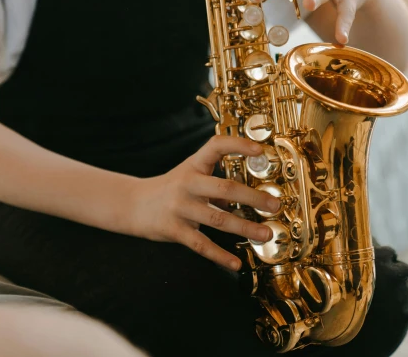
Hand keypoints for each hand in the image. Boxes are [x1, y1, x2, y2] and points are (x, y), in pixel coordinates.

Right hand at [129, 136, 281, 270]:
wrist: (132, 205)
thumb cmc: (169, 190)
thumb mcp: (189, 177)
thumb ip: (216, 185)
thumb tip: (251, 198)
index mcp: (193, 166)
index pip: (216, 147)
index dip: (238, 145)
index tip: (260, 150)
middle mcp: (187, 183)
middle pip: (225, 189)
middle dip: (253, 198)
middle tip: (275, 205)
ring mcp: (179, 207)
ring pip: (218, 219)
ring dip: (245, 228)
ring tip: (265, 234)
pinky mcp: (173, 229)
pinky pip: (201, 245)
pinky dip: (220, 255)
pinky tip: (236, 263)